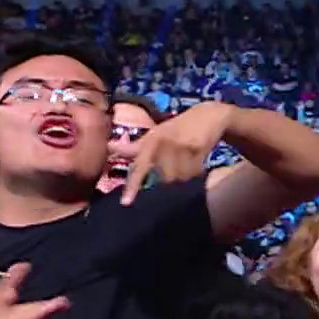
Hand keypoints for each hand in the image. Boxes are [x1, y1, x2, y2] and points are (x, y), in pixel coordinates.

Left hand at [121, 102, 236, 204]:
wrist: (209, 115)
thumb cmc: (178, 127)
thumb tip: (110, 148)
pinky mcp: (198, 148)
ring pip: (179, 178)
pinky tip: (197, 164)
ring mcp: (181, 146)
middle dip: (168, 180)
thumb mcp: (156, 134)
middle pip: (162, 178)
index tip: (126, 203)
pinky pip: (194, 173)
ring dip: (183, 178)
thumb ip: (135, 147)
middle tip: (174, 174)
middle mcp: (163, 143)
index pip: (139, 166)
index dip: (132, 185)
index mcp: (151, 141)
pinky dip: (195, 173)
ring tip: (187, 167)